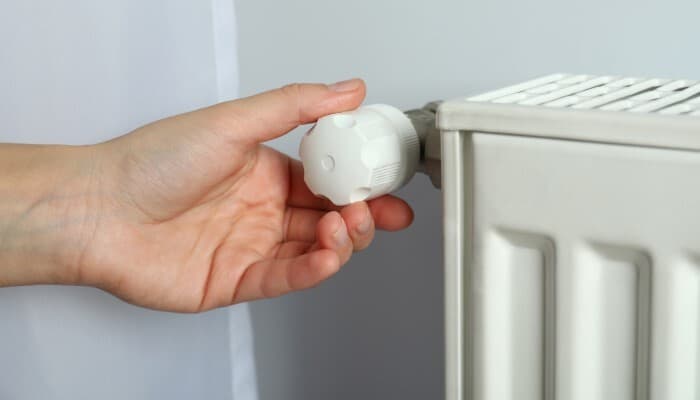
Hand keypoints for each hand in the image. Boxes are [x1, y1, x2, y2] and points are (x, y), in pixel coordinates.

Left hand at [22, 79, 412, 311]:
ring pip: (315, 250)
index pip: (326, 179)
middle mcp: (262, 210)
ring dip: (341, 241)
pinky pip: (287, 278)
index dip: (359, 182)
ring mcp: (252, 246)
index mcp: (265, 171)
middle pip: (329, 217)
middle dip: (362, 216)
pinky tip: (327, 256)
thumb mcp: (233, 122)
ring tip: (346, 226)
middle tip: (380, 211)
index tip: (384, 178)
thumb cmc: (152, 162)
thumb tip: (347, 89)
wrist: (98, 210)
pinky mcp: (237, 279)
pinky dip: (313, 269)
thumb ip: (295, 106)